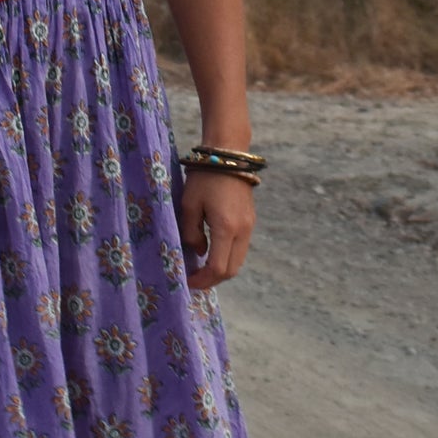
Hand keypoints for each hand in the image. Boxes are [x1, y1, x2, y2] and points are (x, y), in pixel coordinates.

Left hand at [178, 168, 254, 289]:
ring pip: (238, 260)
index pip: (218, 268)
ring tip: (201, 266)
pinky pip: (240, 247)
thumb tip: (199, 252)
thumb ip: (191, 233)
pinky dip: (227, 255)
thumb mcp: (189, 205)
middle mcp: (243, 230)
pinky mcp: (250, 221)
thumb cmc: (204, 177)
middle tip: (194, 278)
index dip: (203, 280)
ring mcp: (250, 226)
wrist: (228, 155)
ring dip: (221, 268)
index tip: (187, 281)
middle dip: (213, 279)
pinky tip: (211, 250)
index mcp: (226, 227)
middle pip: (232, 269)